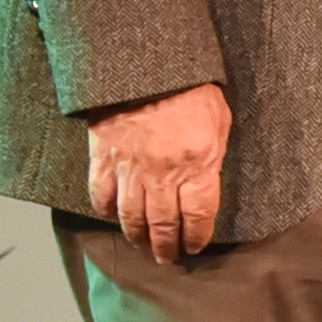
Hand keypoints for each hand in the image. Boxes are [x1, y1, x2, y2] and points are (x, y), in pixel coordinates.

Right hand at [84, 84, 232, 262]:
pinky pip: (101, 194)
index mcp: (198, 166)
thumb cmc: (191, 87)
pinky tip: (112, 218)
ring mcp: (130, 168)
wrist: (148, 63)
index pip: (198, 216)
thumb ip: (212, 155)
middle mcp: (163, 175)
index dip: (196, 236)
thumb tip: (208, 177)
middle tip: (167, 258)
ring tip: (143, 247)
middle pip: (163, 224)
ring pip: (132, 216)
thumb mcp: (220, 121)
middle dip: (166, 246)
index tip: (195, 246)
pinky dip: (106, 210)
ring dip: (138, 237)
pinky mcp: (104, 157)